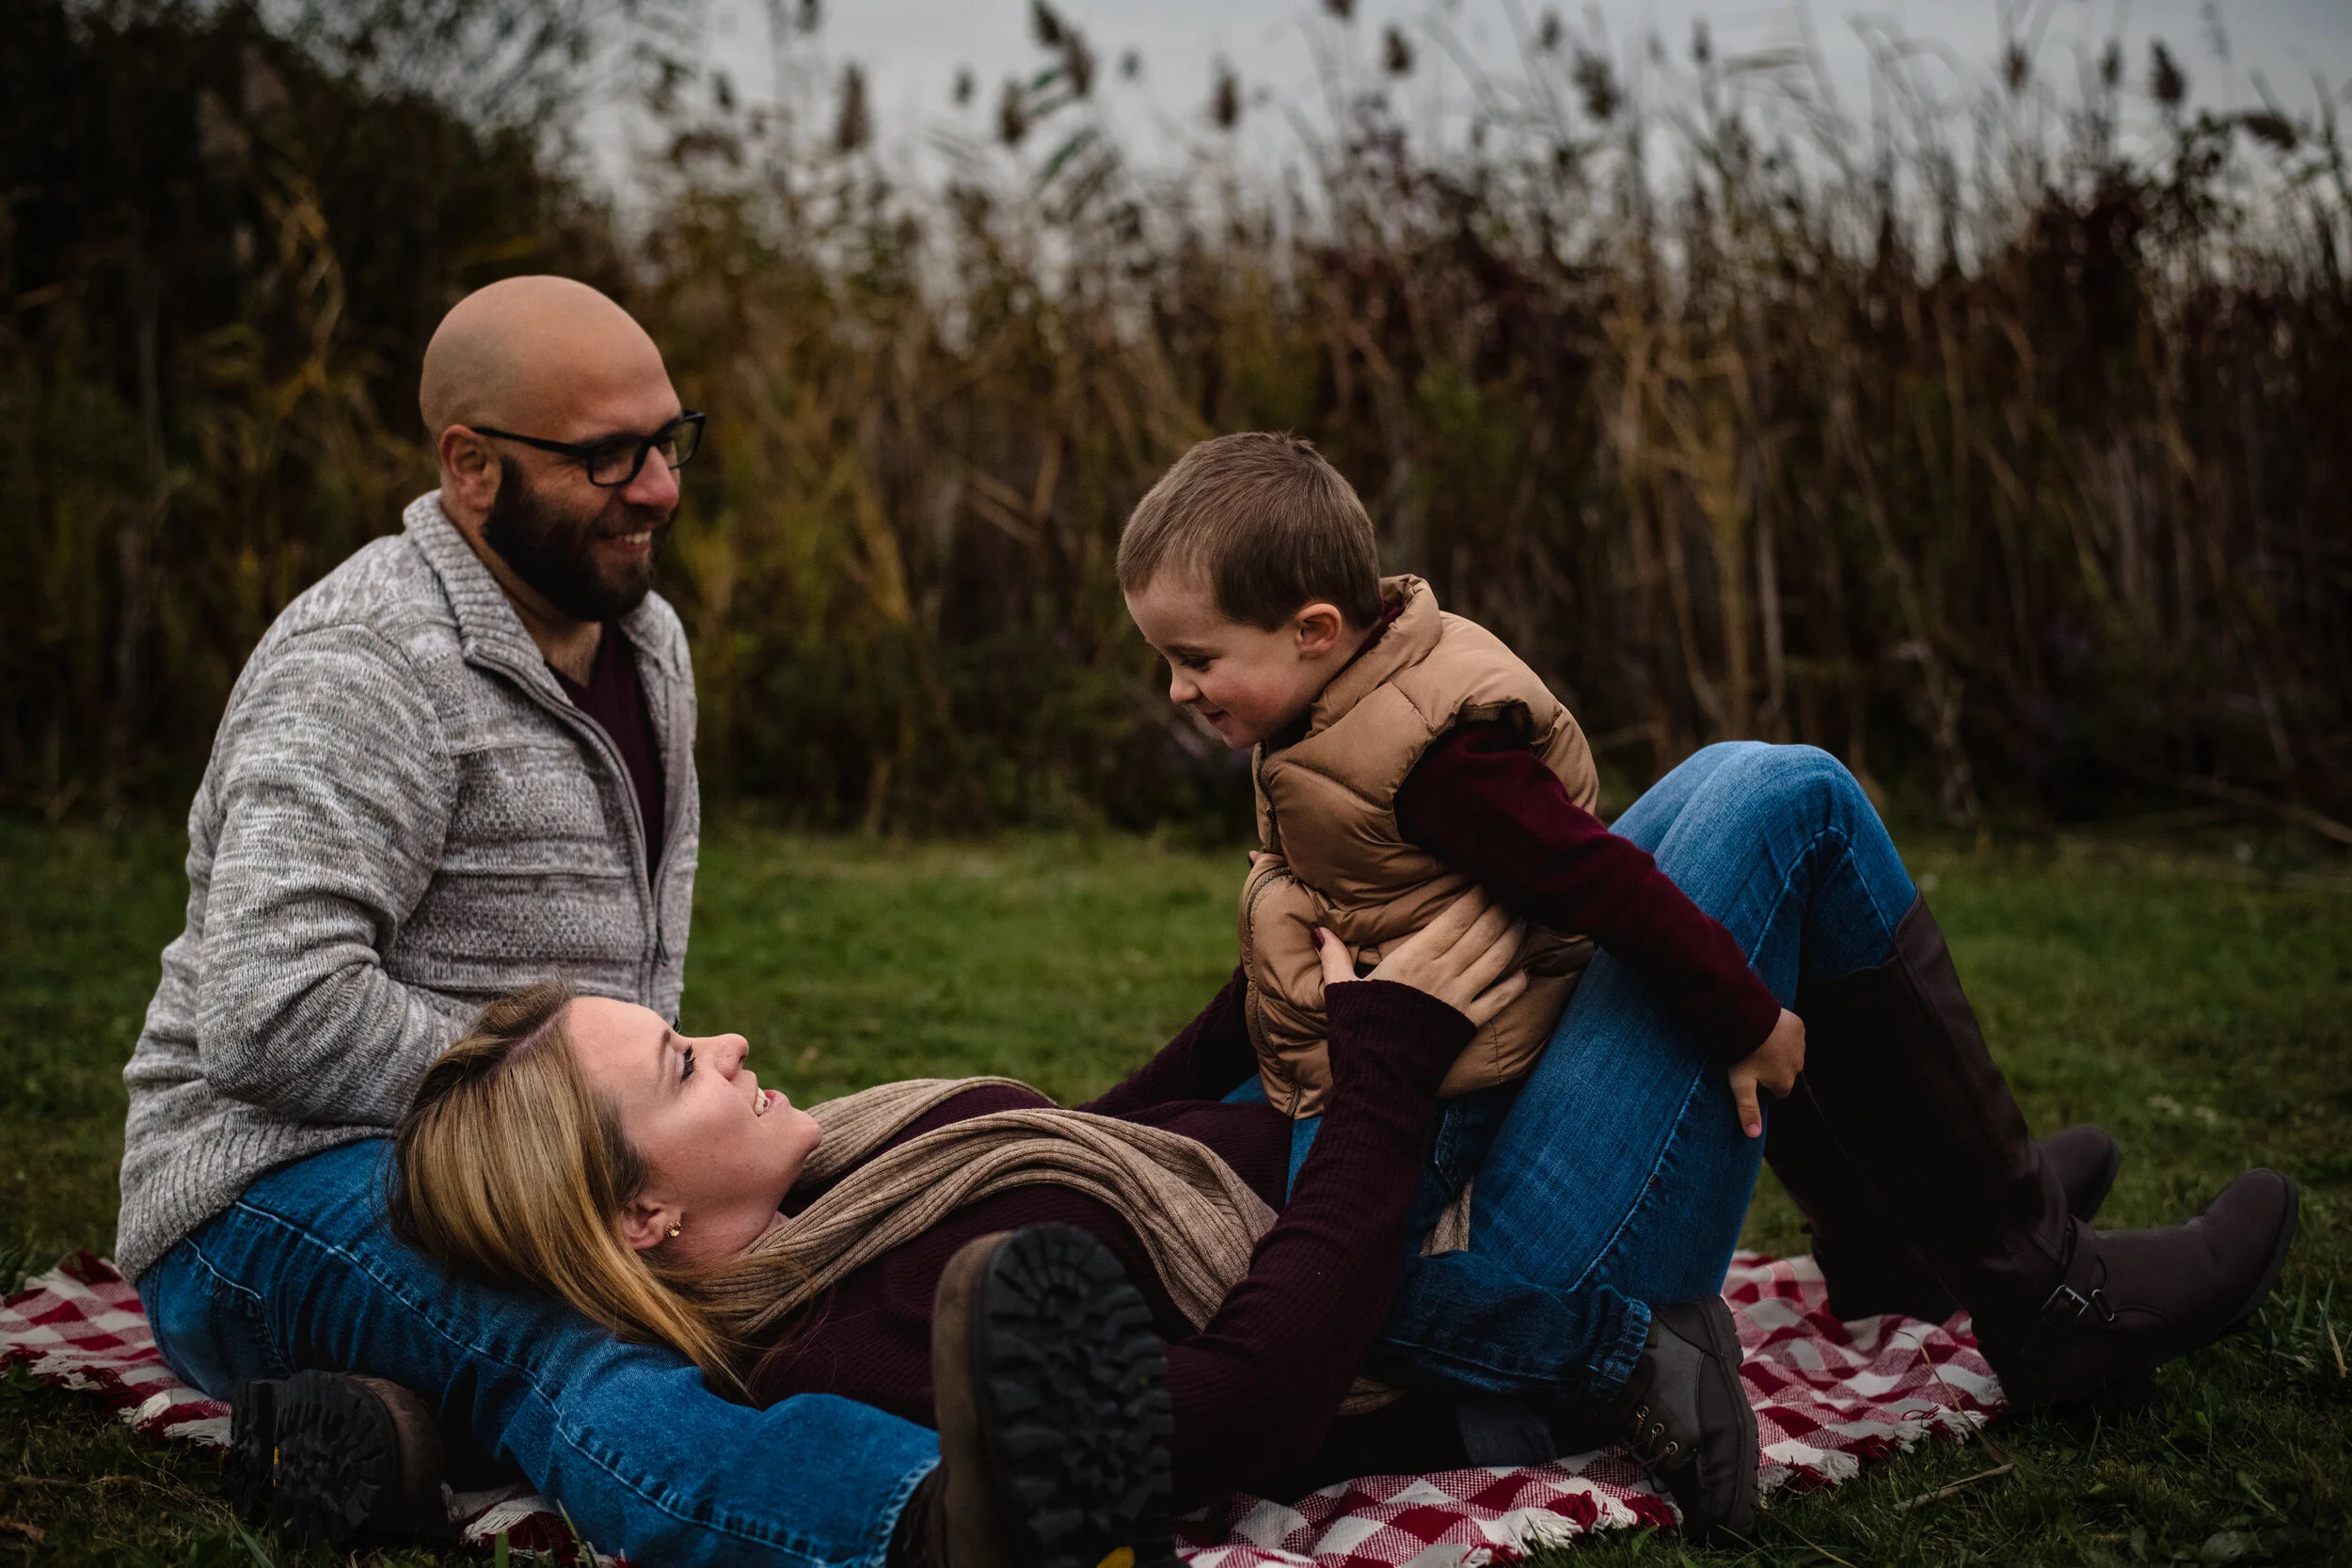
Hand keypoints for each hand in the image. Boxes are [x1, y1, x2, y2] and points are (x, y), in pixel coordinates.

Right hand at [1314, 889, 1529, 1028]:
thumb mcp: (1341, 989)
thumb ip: (1335, 957)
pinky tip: (1525, 971)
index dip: (1475, 897)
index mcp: (1414, 959)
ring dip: (1512, 937)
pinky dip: (1516, 983)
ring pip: (1497, 959)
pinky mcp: (1470, 1024)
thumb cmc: (1358, 1032)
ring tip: (1522, 920)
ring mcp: (1461, 998)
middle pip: (1481, 933)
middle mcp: (1444, 973)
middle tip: (1513, 892)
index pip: (1455, 919)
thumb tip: (1318, 930)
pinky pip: (1502, 999)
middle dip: (1499, 909)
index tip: (1486, 880)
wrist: (1379, 1078)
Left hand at [1727, 1009, 1805, 1139]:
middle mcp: (1798, 1067)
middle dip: (1772, 1068)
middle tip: (1751, 1057)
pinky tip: (1767, 1027)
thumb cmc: (1742, 1055)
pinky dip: (1783, 1032)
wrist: (1748, 1019)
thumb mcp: (1741, 1084)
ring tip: (1757, 1041)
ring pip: (1789, 1053)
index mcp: (1784, 1083)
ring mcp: (1801, 1047)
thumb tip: (1754, 1135)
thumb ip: (1748, 1109)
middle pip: (1784, 1072)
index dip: (1762, 1084)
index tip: (1750, 1074)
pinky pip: (1792, 1034)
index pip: (1776, 1091)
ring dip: (1778, 1050)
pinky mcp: (1799, 1027)